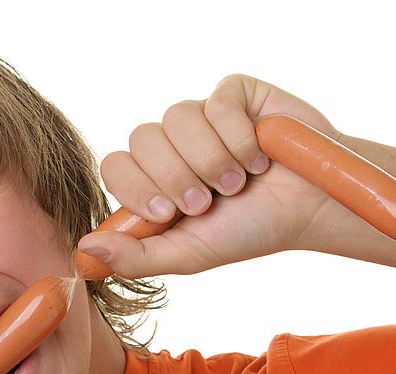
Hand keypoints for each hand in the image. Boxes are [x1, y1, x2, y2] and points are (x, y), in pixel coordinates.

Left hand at [79, 74, 344, 277]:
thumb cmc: (248, 232)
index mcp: (151, 180)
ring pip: (176, 117)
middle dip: (176, 177)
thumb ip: (135, 257)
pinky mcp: (232, 94)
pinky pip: (216, 102)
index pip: (115, 165)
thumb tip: (85, 250)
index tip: (170, 213)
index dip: (138, 186)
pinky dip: (239, 137)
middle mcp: (170, 145)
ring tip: (238, 183)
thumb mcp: (188, 255)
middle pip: (141, 138)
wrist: (310, 209)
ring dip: (211, 160)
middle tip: (208, 202)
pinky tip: (259, 158)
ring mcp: (200, 117)